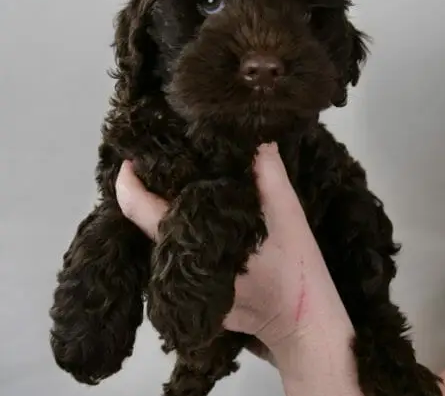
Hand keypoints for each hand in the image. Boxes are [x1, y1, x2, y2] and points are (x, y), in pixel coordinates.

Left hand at [115, 143, 355, 380]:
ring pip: (157, 238)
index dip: (129, 179)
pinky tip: (196, 216)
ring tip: (178, 181)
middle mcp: (178, 265)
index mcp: (194, 240)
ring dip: (161, 210)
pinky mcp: (192, 296)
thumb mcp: (288, 211)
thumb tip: (251, 135)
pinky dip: (177, 230)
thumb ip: (268, 170)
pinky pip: (172, 253)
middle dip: (145, 188)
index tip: (136, 156)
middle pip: (142, 222)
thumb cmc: (295, 266)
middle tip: (160, 160)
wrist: (302, 322)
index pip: (140, 209)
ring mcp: (182, 286)